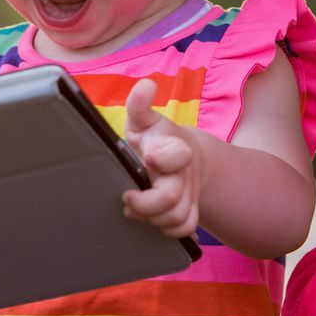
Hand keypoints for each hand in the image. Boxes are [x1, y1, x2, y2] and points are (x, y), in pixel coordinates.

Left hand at [119, 77, 205, 238]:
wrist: (183, 156)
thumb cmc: (154, 137)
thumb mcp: (145, 120)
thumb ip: (140, 105)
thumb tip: (145, 85)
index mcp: (173, 147)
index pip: (178, 154)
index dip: (164, 158)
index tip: (148, 158)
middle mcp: (183, 172)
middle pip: (172, 196)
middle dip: (147, 203)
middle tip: (126, 197)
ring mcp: (188, 192)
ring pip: (178, 217)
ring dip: (153, 218)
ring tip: (133, 209)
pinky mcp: (189, 208)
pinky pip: (186, 228)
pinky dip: (170, 230)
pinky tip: (152, 221)